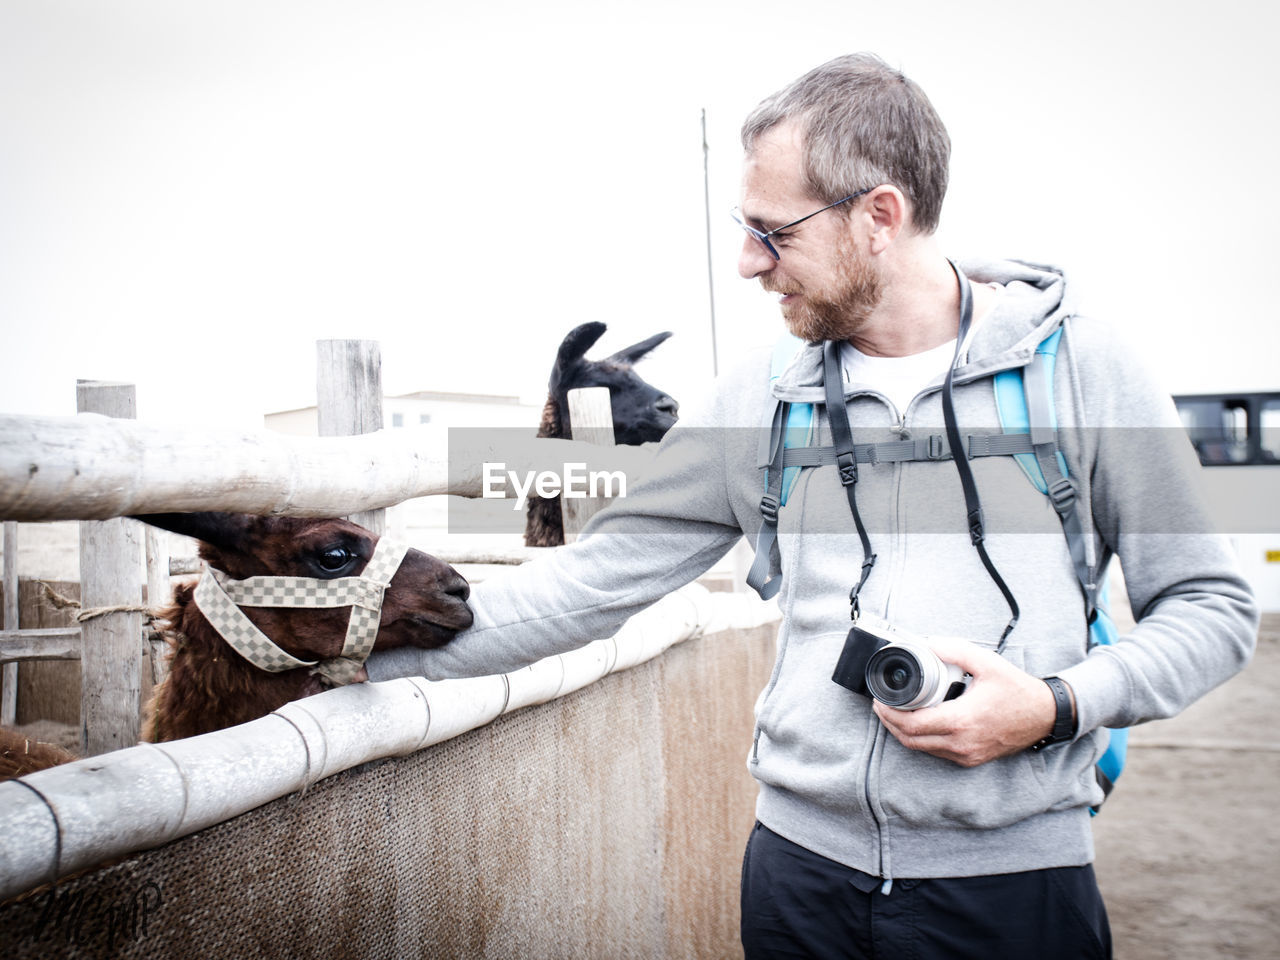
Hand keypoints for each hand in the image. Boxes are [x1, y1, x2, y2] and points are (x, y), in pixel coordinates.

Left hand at [871, 635, 1061, 766]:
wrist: (1045, 715)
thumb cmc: (1017, 690)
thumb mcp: (987, 662)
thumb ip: (955, 649)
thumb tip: (928, 643)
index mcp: (962, 721)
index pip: (912, 724)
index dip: (890, 713)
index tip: (880, 700)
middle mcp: (962, 743)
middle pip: (911, 739)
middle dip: (890, 722)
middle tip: (881, 705)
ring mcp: (966, 754)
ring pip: (921, 748)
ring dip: (903, 732)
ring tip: (895, 711)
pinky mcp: (971, 758)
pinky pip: (936, 752)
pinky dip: (921, 739)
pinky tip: (918, 722)